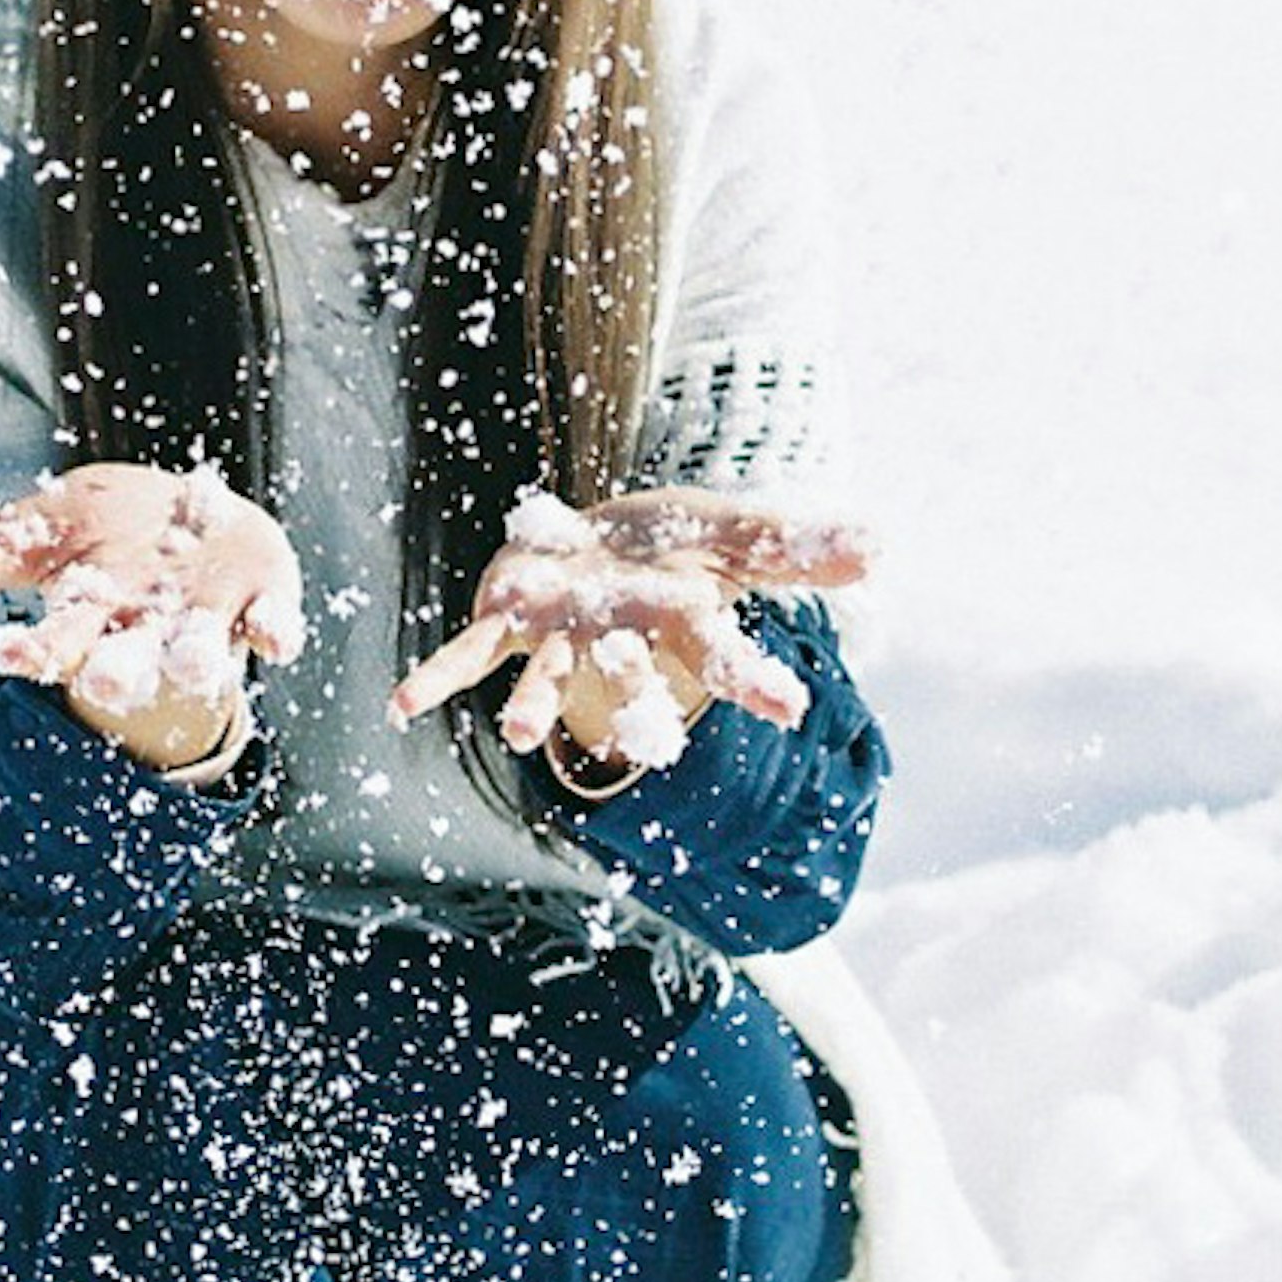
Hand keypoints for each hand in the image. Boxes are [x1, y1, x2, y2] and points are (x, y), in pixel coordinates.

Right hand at [0, 463, 304, 769]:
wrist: (197, 515)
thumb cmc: (110, 531)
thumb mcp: (47, 527)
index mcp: (90, 610)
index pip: (58, 639)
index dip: (37, 650)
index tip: (12, 655)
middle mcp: (146, 624)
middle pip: (127, 659)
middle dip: (117, 673)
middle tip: (104, 683)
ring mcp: (207, 614)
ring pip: (198, 649)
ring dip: (194, 659)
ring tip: (187, 666)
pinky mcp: (263, 599)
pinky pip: (274, 623)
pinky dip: (276, 632)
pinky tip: (276, 641)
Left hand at [385, 486, 871, 772]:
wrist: (593, 543)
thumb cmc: (666, 549)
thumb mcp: (732, 534)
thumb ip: (796, 546)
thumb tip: (880, 546)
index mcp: (675, 620)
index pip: (723, 655)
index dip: (754, 681)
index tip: (790, 708)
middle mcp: (616, 639)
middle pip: (634, 678)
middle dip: (642, 709)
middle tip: (652, 747)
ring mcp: (558, 638)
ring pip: (549, 680)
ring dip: (536, 706)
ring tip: (524, 734)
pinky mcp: (506, 622)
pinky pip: (469, 653)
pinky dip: (437, 677)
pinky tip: (401, 704)